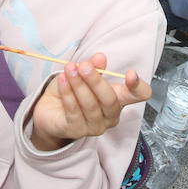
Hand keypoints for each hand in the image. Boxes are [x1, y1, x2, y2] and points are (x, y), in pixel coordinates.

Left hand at [29, 53, 151, 151]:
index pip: (138, 95)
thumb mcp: (83, 74)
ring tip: (70, 69)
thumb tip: (100, 58)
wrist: (49, 109)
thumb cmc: (72, 91)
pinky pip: (73, 111)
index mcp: (118, 99)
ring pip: (90, 105)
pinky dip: (67, 93)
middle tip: (85, 66)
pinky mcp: (76, 130)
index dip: (138, 86)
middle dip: (96, 81)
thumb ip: (94, 67)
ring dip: (78, 84)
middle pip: (110, 100)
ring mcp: (94, 126)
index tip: (131, 74)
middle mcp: (110, 116)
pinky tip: (62, 80)